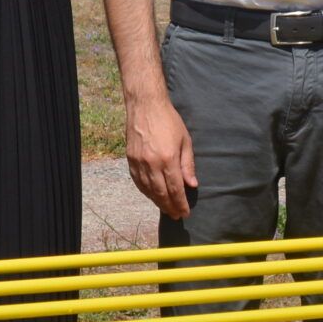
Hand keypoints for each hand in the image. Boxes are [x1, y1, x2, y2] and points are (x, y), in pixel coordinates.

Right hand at [125, 94, 197, 220]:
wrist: (145, 106)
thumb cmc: (169, 121)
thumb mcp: (185, 141)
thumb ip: (188, 165)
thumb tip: (192, 185)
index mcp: (168, 159)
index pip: (175, 189)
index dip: (180, 203)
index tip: (185, 213)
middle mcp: (152, 163)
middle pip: (161, 193)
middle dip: (169, 206)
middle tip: (176, 216)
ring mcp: (139, 162)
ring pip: (148, 190)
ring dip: (157, 202)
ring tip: (166, 209)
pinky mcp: (130, 159)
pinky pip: (138, 181)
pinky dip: (145, 192)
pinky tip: (152, 196)